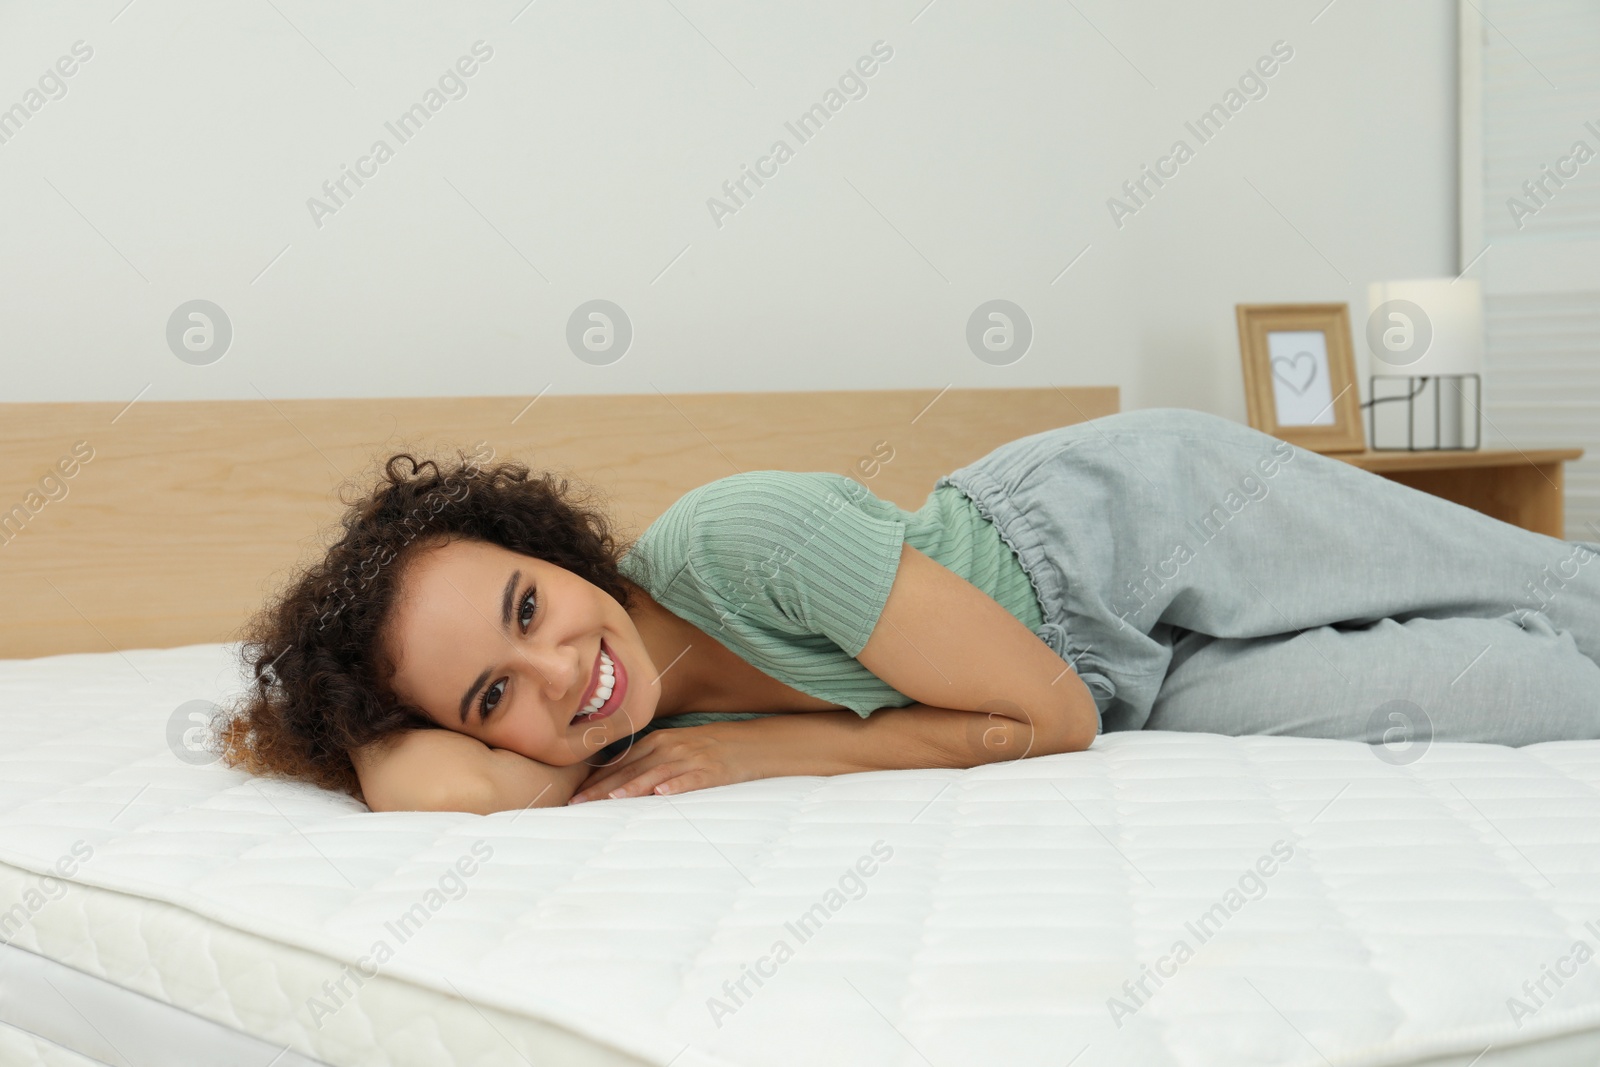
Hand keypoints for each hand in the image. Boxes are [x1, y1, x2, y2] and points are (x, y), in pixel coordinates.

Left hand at [569, 723, 771, 802]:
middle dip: (603, 788)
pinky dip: (676, 786)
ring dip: (633, 787)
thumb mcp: (676, 748)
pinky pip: (691, 780)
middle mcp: (671, 747)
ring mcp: (692, 758)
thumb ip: (649, 761)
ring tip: (611, 800)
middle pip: (631, 769)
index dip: (597, 779)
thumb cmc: (709, 749)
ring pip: (656, 774)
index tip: (575, 795)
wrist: (751, 743)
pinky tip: (661, 795)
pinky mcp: (712, 771)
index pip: (621, 761)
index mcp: (659, 741)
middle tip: (578, 804)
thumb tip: (616, 781)